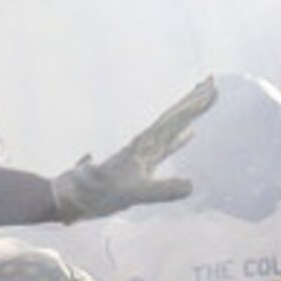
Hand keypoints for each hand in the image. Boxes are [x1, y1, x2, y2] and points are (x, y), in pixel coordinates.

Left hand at [51, 77, 219, 221]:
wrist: (67, 197)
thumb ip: (160, 191)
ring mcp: (141, 154)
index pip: (174, 119)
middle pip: (173, 116)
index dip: (192, 105)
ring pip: (170, 127)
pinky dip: (180, 138)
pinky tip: (189, 136)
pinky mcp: (139, 166)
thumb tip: (191, 185)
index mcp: (143, 146)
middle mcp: (143, 145)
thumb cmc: (96, 195)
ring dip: (187, 114)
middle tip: (213, 83)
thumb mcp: (132, 194)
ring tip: (204, 101)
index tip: (210, 88)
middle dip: (193, 101)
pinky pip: (167, 145)